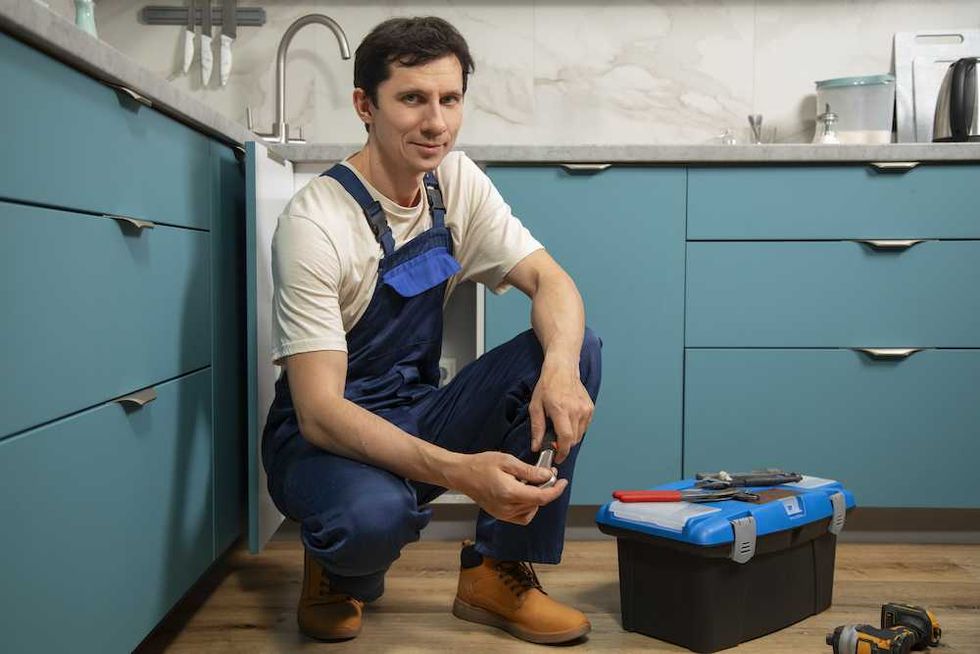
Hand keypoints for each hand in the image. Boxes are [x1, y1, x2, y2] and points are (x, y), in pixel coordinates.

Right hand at [447, 452, 567, 524]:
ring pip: (531, 510)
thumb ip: (529, 471)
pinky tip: (524, 492)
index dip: (556, 490)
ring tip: (532, 482)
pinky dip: (528, 506)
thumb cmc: (481, 465)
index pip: (541, 497)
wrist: (462, 474)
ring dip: (537, 497)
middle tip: (546, 473)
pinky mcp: (500, 515)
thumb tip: (548, 476)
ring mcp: (503, 514)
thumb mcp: (507, 460)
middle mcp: (507, 508)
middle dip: (546, 488)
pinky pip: (522, 516)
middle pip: (537, 503)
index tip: (563, 481)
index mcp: (509, 493)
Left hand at [529, 354, 593, 463]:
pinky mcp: (591, 408)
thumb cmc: (547, 386)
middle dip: (564, 445)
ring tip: (560, 427)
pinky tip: (568, 420)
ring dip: (570, 437)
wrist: (562, 369)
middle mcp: (576, 411)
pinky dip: (577, 429)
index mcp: (561, 410)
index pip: (566, 438)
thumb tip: (537, 447)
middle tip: (554, 441)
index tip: (557, 457)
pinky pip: (585, 427)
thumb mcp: (535, 406)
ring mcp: (586, 409)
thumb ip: (537, 428)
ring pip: (580, 435)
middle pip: (573, 439)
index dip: (563, 452)